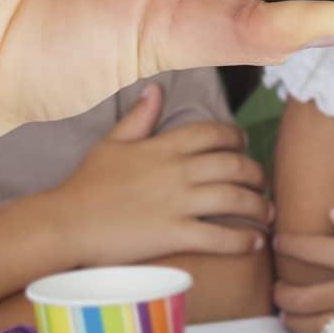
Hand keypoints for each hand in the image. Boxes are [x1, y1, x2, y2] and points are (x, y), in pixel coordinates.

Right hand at [51, 83, 269, 265]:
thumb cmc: (86, 183)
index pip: (214, 133)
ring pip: (234, 199)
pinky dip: (242, 240)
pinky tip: (255, 243)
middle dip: (256, 174)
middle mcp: (178, 171)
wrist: (65, 222)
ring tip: (267, 214)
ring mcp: (178, 202)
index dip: (237, 137)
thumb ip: (139, 117)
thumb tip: (155, 89)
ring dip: (258, 207)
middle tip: (262, 183)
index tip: (245, 144)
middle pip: (234, 165)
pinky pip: (218, 237)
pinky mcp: (174, 234)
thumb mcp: (112, 142)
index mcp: (165, 146)